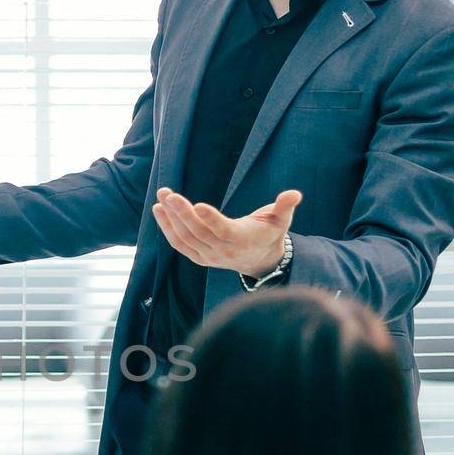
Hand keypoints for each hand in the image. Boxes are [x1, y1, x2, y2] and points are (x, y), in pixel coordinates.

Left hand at [151, 187, 300, 275]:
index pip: (223, 230)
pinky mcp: (199, 257)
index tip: (197, 204)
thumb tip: (294, 194)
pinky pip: (179, 244)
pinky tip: (159, 210)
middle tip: (168, 194)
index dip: (210, 219)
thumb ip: (285, 206)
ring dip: (171, 217)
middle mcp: (223, 251)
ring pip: (186, 238)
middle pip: (199, 232)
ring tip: (162, 196)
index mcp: (242, 240)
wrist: (260, 260)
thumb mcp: (281, 220)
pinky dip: (167, 229)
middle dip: (182, 212)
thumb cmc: (270, 232)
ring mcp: (209, 257)